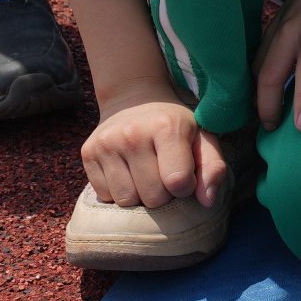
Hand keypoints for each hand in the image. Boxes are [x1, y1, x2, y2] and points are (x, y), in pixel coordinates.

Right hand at [81, 92, 235, 208]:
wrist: (135, 98)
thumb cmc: (174, 124)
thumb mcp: (202, 137)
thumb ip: (212, 168)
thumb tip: (207, 201)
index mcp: (166, 126)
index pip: (177, 182)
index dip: (185, 187)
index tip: (184, 174)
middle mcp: (133, 133)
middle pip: (152, 197)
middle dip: (163, 194)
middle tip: (162, 173)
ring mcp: (107, 143)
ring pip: (126, 200)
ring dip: (139, 195)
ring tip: (145, 174)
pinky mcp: (88, 152)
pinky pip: (105, 196)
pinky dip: (118, 191)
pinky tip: (126, 172)